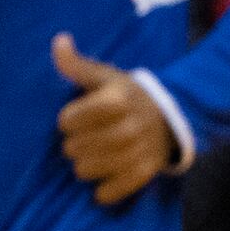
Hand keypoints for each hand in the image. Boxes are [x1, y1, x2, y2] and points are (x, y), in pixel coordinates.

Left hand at [52, 33, 175, 206]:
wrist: (171, 115)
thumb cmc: (126, 94)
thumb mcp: (104, 76)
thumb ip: (77, 64)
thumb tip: (58, 40)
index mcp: (117, 99)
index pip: (71, 119)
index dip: (66, 120)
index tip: (70, 119)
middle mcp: (131, 125)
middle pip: (77, 147)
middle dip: (72, 144)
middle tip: (76, 142)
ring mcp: (141, 150)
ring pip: (90, 169)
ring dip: (83, 166)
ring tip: (86, 157)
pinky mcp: (147, 171)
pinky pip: (116, 190)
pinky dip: (104, 190)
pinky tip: (101, 180)